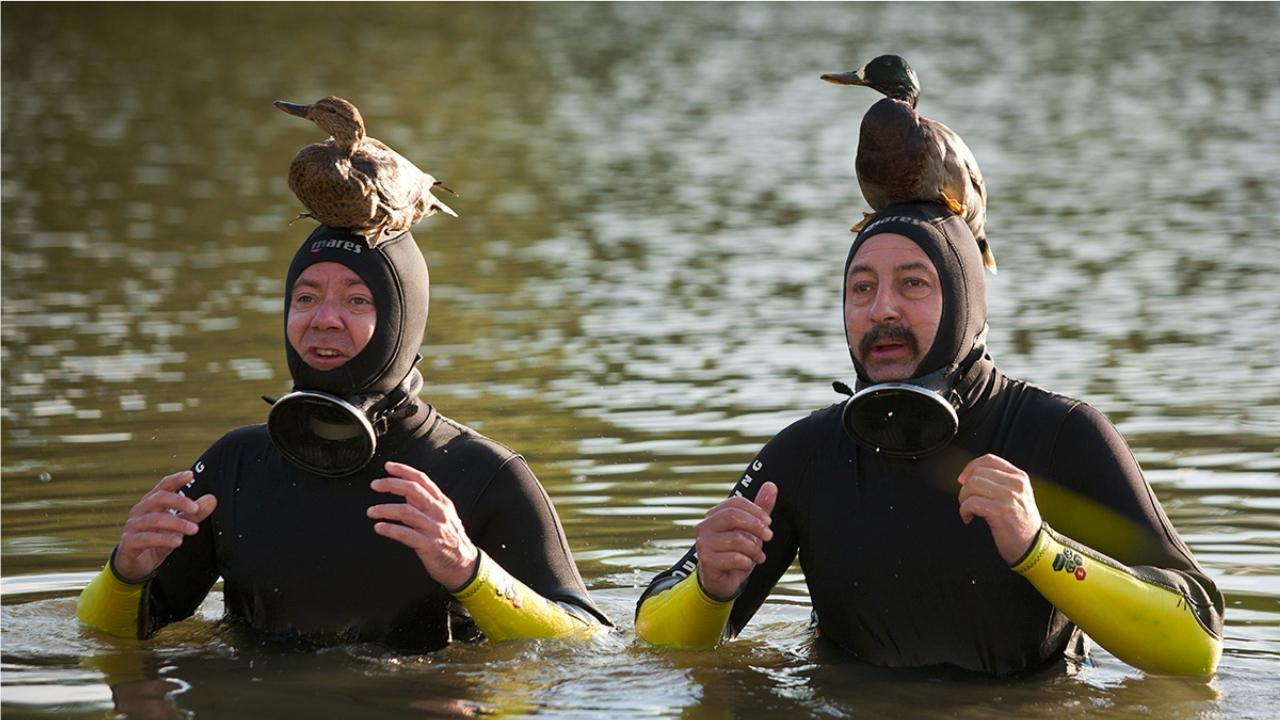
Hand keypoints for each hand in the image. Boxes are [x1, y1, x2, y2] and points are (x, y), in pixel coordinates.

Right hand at [114, 471, 217, 581]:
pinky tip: (177, 541)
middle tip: (196, 509)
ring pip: (154, 519)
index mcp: (152, 503)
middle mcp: (141, 510)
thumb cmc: (156, 539)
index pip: (164, 486)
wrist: (135, 564)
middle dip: (179, 501)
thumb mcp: (178, 526)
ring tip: (193, 529)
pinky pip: (146, 538)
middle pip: (159, 498)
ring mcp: (133, 525)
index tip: (190, 475)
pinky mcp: (129, 542)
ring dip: (176, 523)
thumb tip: (211, 499)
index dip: (176, 479)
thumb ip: (194, 513)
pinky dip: (163, 539)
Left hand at [368, 461, 478, 590]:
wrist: (464, 565)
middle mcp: (439, 512)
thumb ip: (424, 505)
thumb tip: (405, 494)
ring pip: (407, 512)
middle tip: (375, 485)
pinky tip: (379, 528)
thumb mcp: (442, 516)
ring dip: (385, 509)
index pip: (422, 480)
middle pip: (413, 490)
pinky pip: (406, 535)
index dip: (404, 470)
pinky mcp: (429, 545)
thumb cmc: (450, 539)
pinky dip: (390, 530)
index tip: (388, 466)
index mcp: (441, 502)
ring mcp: (434, 528)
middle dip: (391, 484)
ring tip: (371, 511)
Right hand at [694, 481, 777, 600]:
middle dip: (756, 526)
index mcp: (715, 515)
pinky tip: (748, 564)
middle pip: (732, 516)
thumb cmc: (735, 552)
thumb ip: (760, 508)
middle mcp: (705, 526)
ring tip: (759, 556)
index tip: (768, 522)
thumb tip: (771, 485)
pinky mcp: (707, 561)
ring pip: (735, 539)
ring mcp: (704, 543)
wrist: (720, 580)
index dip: (755, 510)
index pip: (735, 502)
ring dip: (754, 549)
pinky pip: (733, 558)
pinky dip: (746, 562)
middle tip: (769, 536)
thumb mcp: (750, 529)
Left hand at [957, 454, 1041, 564]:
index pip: (989, 459)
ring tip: (968, 510)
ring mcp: (1008, 497)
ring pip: (972, 485)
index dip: (971, 467)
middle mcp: (1015, 484)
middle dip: (966, 488)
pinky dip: (964, 510)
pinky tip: (969, 518)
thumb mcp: (1018, 496)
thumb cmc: (1021, 524)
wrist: (1033, 547)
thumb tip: (971, 476)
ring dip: (963, 499)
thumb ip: (1001, 482)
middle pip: (977, 473)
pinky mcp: (999, 511)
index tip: (963, 479)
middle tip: (967, 501)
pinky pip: (971, 503)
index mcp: (1019, 477)